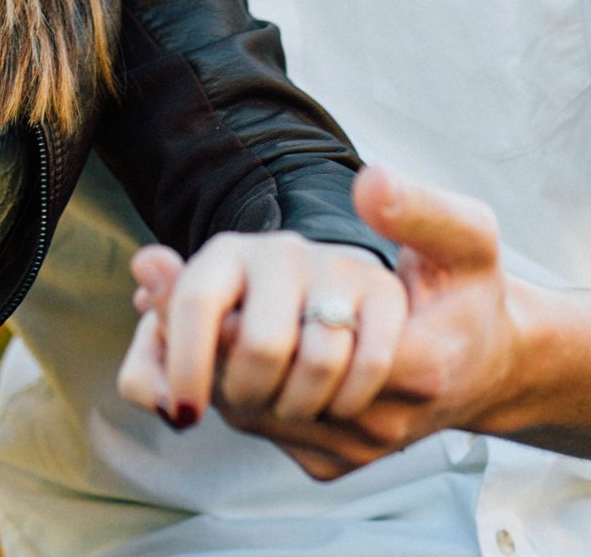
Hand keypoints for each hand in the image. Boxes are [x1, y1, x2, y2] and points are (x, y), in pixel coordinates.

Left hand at [117, 228, 407, 457]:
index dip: (185, 364)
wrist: (345, 298)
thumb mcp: (196, 336)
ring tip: (287, 406)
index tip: (185, 413)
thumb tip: (144, 285)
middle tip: (247, 403)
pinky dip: (344, 402)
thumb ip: (157, 337)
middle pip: (260, 346)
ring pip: (317, 362)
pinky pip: (367, 365)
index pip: (196, 302)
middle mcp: (278, 252)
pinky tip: (331, 405)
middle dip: (249, 396)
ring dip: (297, 407)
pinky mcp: (382, 293)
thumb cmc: (254, 327)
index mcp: (224, 255)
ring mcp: (333, 268)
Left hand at [170, 167, 552, 477]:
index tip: (158, 280)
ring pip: (247, 411)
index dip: (213, 323)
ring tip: (214, 318)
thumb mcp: (467, 238)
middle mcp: (382, 421)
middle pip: (249, 383)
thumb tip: (368, 182)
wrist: (486, 365)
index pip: (288, 347)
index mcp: (422, 362)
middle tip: (182, 297)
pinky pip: (259, 426)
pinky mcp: (336, 462)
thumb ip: (420, 210)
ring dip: (214, 364)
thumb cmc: (468, 293)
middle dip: (206, 338)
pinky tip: (242, 347)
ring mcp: (357, 449)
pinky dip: (235, 385)